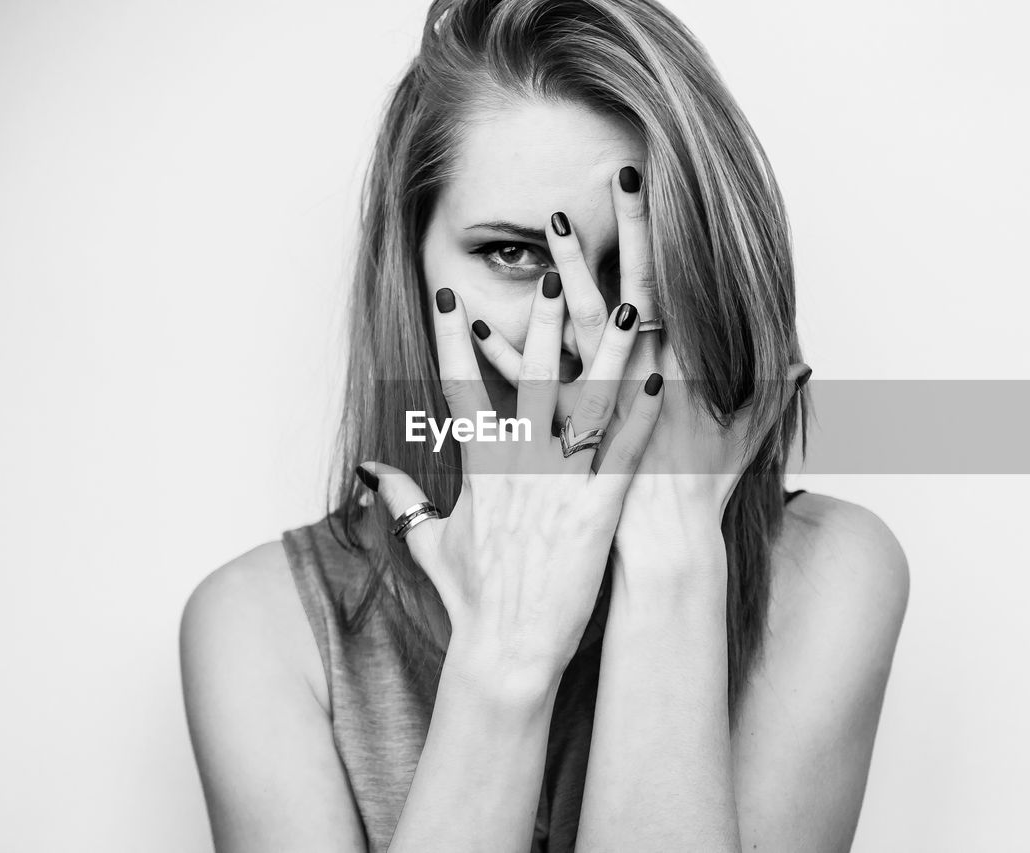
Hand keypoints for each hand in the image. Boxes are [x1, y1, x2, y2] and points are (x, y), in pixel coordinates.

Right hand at [358, 277, 663, 687]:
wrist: (506, 649)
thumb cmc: (472, 599)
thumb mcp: (428, 542)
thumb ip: (400, 498)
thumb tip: (368, 471)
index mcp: (480, 468)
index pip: (460, 388)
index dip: (453, 340)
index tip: (449, 296)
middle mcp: (519, 466)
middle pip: (530, 378)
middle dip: (543, 323)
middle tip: (556, 274)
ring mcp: (559, 486)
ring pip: (587, 404)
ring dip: (610, 352)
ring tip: (630, 306)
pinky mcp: (596, 512)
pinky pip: (624, 454)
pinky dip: (643, 416)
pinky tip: (661, 381)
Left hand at [471, 168, 809, 582]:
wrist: (668, 547)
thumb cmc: (705, 492)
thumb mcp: (748, 438)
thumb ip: (771, 395)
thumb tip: (804, 363)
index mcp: (680, 371)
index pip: (666, 290)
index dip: (651, 238)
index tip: (639, 189)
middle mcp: (640, 380)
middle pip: (620, 299)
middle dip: (607, 245)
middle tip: (584, 200)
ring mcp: (602, 405)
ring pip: (574, 333)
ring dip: (557, 283)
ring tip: (539, 235)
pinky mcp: (569, 433)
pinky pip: (529, 390)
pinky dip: (502, 358)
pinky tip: (478, 328)